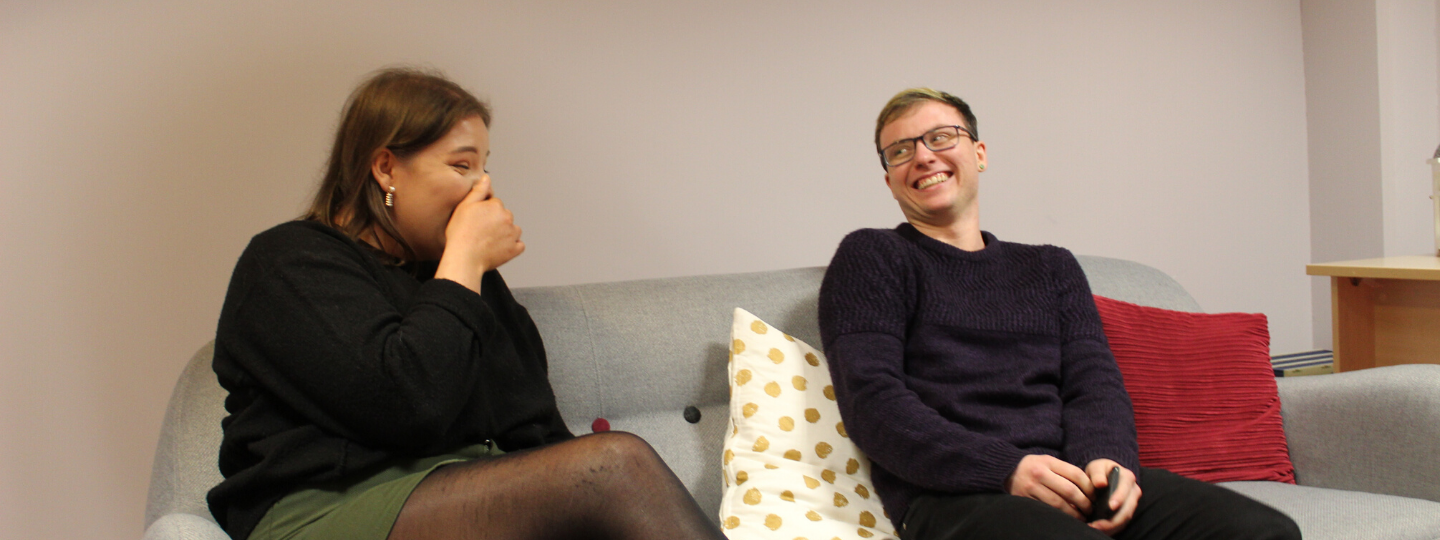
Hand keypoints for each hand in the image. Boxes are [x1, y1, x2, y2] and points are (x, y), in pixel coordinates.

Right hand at [436, 174, 523, 292]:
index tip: (476, 219)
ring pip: (512, 229)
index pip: (495, 204)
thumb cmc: (461, 233)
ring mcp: (512, 234)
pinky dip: (512, 246)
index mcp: (496, 206)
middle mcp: (508, 218)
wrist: (464, 258)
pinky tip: (499, 248)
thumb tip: (486, 178)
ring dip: (505, 232)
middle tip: (480, 231)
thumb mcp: (464, 206)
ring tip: (488, 240)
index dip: (484, 211)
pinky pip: (518, 245)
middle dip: (495, 221)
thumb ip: (478, 191)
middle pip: (504, 215)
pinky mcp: (514, 249)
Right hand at [1004, 454, 1091, 519]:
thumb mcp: (1047, 461)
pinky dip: (1059, 516)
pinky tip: (1066, 518)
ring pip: (1059, 504)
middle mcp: (1040, 473)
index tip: (1094, 496)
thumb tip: (1088, 488)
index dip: (1089, 487)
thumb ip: (1065, 471)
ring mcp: (1031, 487)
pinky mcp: (1025, 499)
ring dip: (1073, 513)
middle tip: (1090, 509)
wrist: (1006, 471)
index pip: (1076, 474)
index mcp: (1048, 462)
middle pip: (1070, 491)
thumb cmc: (1033, 467)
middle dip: (1084, 503)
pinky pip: (1046, 510)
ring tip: (1081, 517)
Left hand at [1085, 459, 1139, 535]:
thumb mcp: (1097, 467)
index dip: (1119, 498)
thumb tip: (1100, 484)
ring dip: (1111, 526)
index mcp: (1127, 477)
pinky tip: (1099, 530)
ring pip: (1125, 519)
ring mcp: (1131, 503)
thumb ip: (1097, 473)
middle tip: (1097, 525)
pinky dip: (1111, 528)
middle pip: (1127, 508)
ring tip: (1095, 528)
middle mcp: (1133, 491)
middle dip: (1113, 519)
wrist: (1104, 476)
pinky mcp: (1127, 513)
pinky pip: (1121, 524)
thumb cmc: (1100, 471)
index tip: (1110, 506)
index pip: (1125, 488)